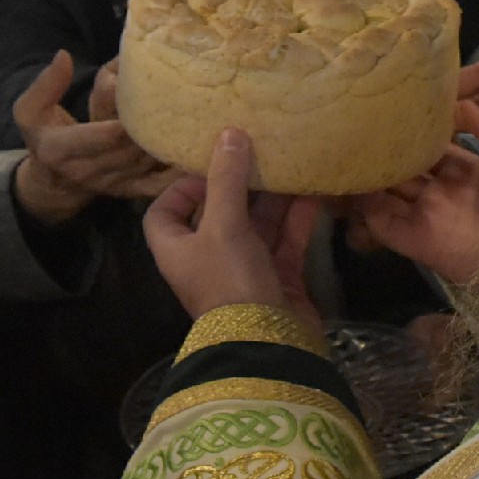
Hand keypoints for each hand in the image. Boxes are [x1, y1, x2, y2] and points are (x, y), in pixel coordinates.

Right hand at [13, 51, 179, 204]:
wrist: (53, 182)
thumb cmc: (44, 136)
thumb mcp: (30, 111)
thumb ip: (46, 84)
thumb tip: (63, 55)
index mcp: (60, 150)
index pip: (93, 137)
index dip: (118, 126)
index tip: (140, 108)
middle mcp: (87, 170)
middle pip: (127, 149)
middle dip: (151, 129)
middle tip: (180, 105)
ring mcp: (111, 183)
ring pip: (145, 164)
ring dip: (168, 145)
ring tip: (193, 122)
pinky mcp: (129, 191)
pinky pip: (157, 185)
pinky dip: (177, 174)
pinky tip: (198, 158)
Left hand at [144, 129, 317, 320]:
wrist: (268, 344)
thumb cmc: (229, 281)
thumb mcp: (222, 225)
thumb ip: (226, 180)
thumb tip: (229, 135)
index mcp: (177, 249)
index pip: (163, 213)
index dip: (179, 188)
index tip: (206, 165)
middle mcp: (207, 258)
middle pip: (218, 213)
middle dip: (239, 184)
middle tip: (258, 151)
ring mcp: (244, 269)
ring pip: (257, 224)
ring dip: (273, 197)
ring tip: (291, 163)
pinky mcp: (277, 278)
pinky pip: (285, 240)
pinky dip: (298, 217)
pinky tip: (314, 190)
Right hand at [353, 100, 478, 285]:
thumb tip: (458, 103)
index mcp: (467, 168)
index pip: (432, 143)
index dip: (415, 127)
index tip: (395, 106)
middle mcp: (441, 188)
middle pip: (404, 164)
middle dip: (384, 148)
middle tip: (359, 125)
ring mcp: (426, 213)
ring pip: (387, 189)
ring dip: (367, 174)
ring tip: (344, 150)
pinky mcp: (415, 239)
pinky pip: (382, 221)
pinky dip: (363, 207)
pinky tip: (349, 185)